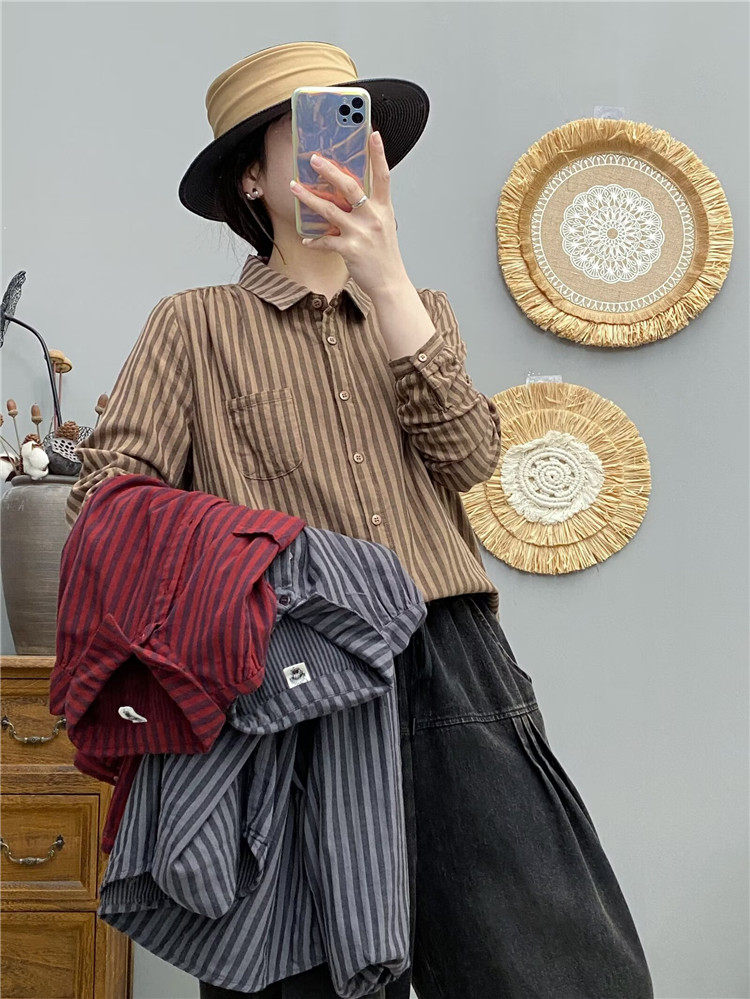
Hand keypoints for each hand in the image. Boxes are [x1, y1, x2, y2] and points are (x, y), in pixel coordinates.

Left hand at [289, 130, 408, 298]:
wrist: (389, 282)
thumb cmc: (384, 254)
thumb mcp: (383, 225)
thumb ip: (369, 208)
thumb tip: (348, 194)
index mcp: (383, 208)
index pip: (383, 176)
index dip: (379, 154)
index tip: (373, 134)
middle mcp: (373, 217)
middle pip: (350, 188)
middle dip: (330, 172)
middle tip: (314, 159)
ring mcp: (361, 233)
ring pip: (330, 210)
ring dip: (309, 198)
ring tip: (294, 187)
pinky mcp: (350, 250)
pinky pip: (326, 241)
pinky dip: (314, 241)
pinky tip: (306, 239)